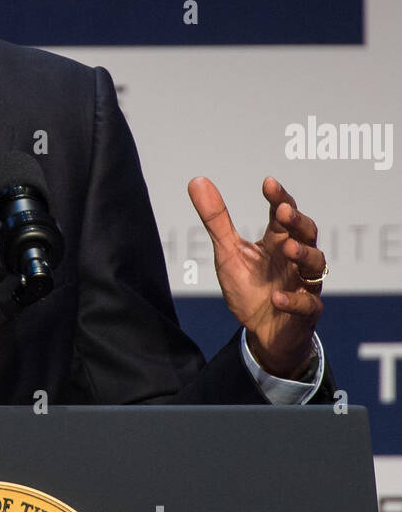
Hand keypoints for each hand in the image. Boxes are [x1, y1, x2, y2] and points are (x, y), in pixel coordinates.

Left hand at [188, 175, 325, 379]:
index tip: (268, 183)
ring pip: (315, 264)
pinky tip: (277, 297)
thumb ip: (216, 219)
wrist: (262, 331)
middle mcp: (295, 259)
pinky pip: (308, 305)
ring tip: (287, 248)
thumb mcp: (228, 252)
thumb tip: (197, 180)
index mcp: (278, 241)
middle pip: (307, 233)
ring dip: (303, 254)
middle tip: (284, 211)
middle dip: (298, 221)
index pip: (284, 214)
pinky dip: (294, 301)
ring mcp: (304, 284)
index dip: (279, 198)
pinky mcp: (305, 313)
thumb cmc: (250, 288)